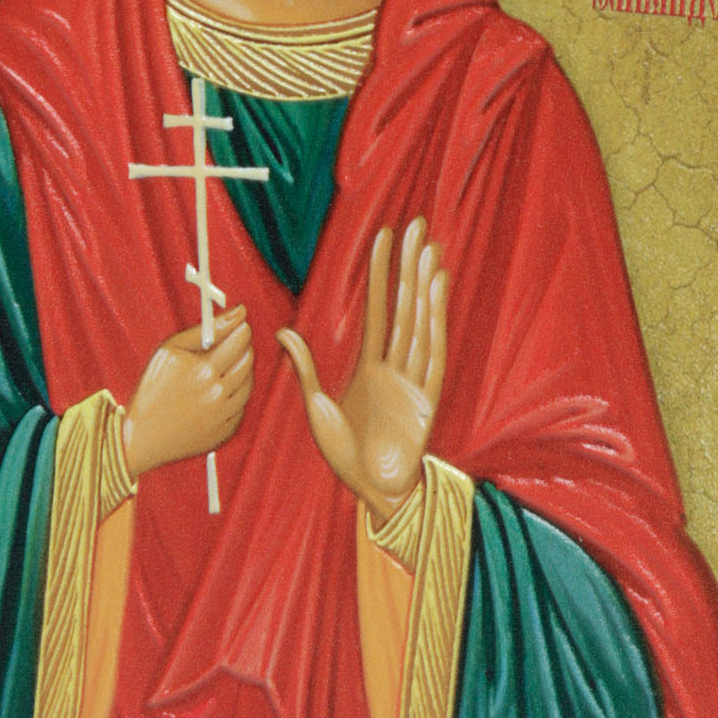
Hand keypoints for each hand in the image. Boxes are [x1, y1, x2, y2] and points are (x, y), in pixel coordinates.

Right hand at [122, 306, 253, 478]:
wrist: (141, 437)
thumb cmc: (151, 390)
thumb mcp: (170, 350)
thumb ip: (205, 329)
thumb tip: (237, 314)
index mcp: (204, 371)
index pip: (239, 341)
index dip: (240, 329)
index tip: (239, 324)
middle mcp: (218, 394)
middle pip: (247, 360)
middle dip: (243, 347)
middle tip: (230, 343)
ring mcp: (223, 415)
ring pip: (248, 382)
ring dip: (241, 369)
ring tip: (221, 366)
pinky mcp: (225, 432)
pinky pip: (242, 405)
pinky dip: (235, 394)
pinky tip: (218, 390)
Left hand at [279, 219, 447, 524]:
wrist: (373, 491)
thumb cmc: (345, 455)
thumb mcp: (317, 407)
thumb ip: (305, 368)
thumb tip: (281, 332)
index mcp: (370, 365)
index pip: (378, 308)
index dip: (382, 273)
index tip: (386, 238)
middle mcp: (395, 364)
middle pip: (404, 305)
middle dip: (410, 266)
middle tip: (419, 227)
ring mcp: (414, 378)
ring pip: (421, 321)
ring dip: (425, 285)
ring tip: (430, 249)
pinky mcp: (428, 396)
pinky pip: (432, 351)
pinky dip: (435, 320)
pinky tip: (437, 290)